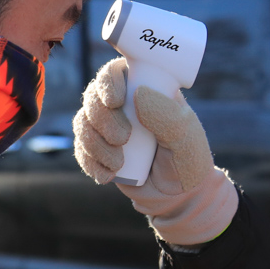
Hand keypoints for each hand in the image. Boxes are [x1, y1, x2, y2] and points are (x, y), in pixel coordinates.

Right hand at [73, 58, 237, 245]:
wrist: (179, 196)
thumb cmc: (188, 159)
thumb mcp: (186, 137)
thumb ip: (166, 115)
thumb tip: (137, 94)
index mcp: (144, 88)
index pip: (116, 72)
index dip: (108, 83)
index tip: (116, 102)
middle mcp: (122, 104)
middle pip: (93, 97)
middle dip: (101, 119)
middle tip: (122, 139)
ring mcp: (107, 127)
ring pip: (82, 123)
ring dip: (94, 144)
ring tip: (118, 163)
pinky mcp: (98, 150)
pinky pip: (80, 149)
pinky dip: (90, 162)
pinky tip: (107, 175)